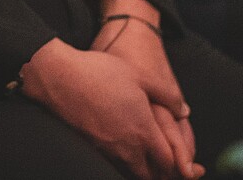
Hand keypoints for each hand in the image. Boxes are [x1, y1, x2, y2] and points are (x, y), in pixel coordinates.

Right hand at [93, 0, 195, 179]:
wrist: (59, 77)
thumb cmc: (100, 73)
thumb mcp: (140, 76)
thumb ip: (167, 94)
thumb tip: (184, 109)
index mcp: (143, 131)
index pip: (167, 161)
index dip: (175, 163)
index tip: (178, 158)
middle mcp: (127, 146)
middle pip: (148, 175)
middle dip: (157, 172)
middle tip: (161, 162)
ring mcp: (107, 148)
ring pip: (129, 170)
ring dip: (138, 167)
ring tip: (142, 156)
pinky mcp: (92, 146)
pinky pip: (112, 161)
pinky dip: (120, 159)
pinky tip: (120, 144)